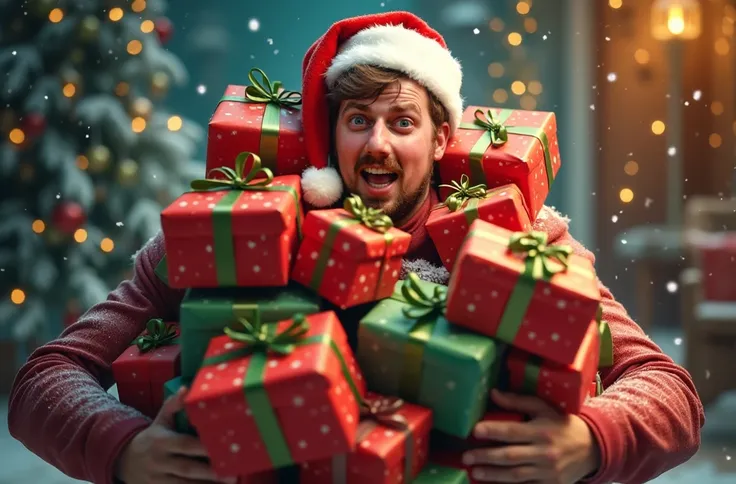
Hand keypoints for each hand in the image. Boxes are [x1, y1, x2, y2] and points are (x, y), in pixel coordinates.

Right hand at [114, 385, 235, 483]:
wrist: (124, 460)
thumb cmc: (152, 437)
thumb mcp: (160, 419)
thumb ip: (173, 404)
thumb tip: (187, 388)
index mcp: (162, 441)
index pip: (184, 444)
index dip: (202, 447)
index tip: (223, 447)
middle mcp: (159, 461)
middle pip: (187, 468)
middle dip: (209, 472)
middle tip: (232, 474)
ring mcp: (158, 479)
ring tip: (228, 483)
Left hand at [462, 389, 599, 482]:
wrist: (593, 448)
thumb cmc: (563, 424)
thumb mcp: (544, 408)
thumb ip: (518, 401)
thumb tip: (493, 394)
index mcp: (542, 430)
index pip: (513, 431)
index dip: (493, 431)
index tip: (475, 431)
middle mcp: (544, 452)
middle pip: (510, 456)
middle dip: (487, 456)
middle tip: (467, 456)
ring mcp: (548, 472)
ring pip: (516, 475)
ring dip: (493, 474)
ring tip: (475, 472)